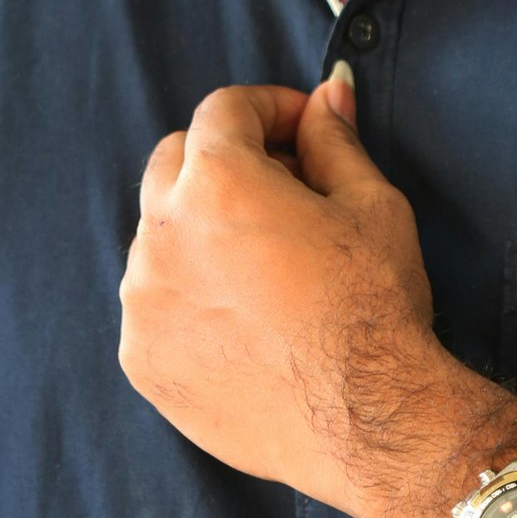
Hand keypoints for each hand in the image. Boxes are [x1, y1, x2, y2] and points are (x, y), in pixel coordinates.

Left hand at [118, 72, 449, 517]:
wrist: (369, 423)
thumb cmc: (375, 305)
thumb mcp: (371, 204)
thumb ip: (333, 141)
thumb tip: (326, 93)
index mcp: (217, 181)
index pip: (223, 110)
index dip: (268, 109)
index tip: (302, 130)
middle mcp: (163, 233)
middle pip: (175, 161)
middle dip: (225, 158)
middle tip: (283, 190)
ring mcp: (143, 301)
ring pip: (160, 236)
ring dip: (202, 231)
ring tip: (265, 266)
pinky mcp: (141, 359)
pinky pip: (155, 302)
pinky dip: (188, 296)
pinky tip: (243, 321)